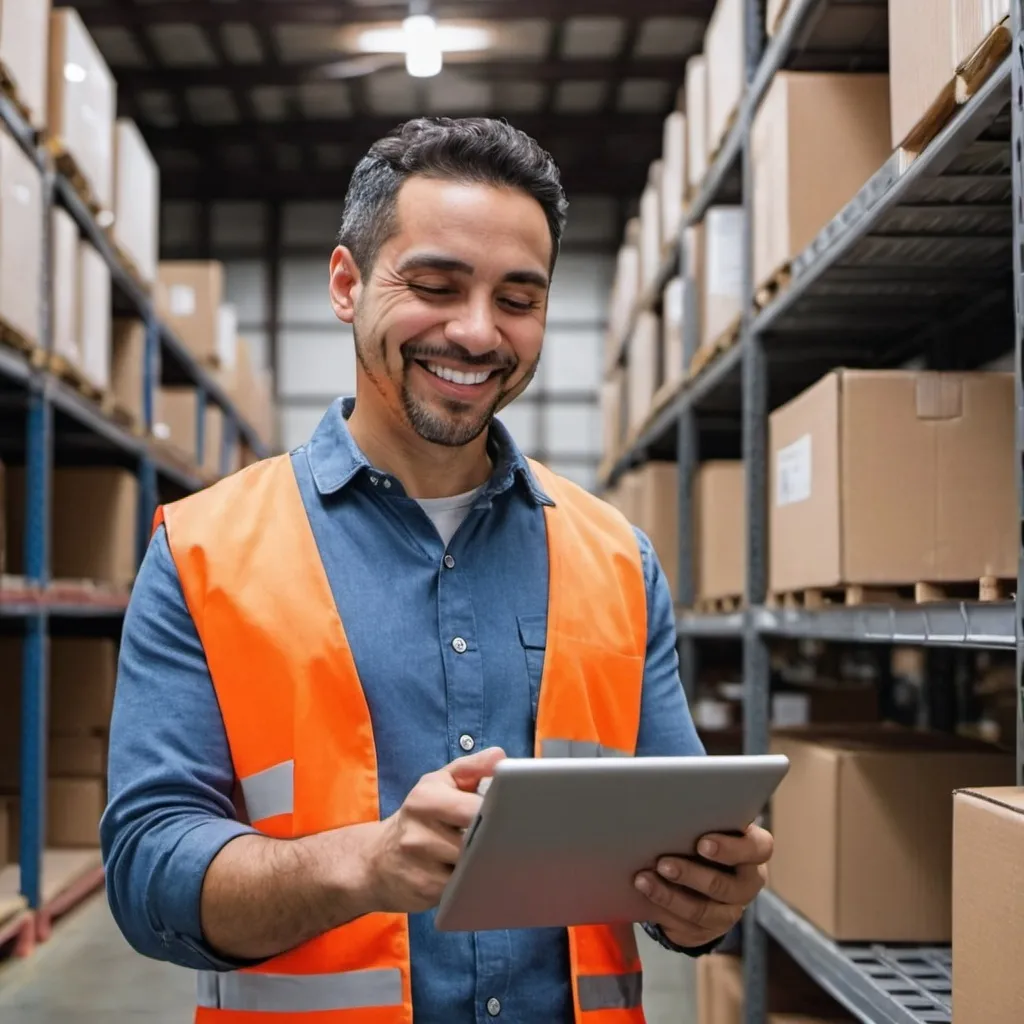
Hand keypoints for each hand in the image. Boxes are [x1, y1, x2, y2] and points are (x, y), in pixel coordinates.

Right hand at [363, 747, 505, 913]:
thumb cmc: (418, 816)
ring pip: (472, 867)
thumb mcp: (438, 783)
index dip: (499, 813)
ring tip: (484, 855)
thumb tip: (500, 756)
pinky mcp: (424, 893)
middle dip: (494, 841)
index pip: (475, 808)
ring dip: (484, 863)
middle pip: (476, 842)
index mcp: (426, 799)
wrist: (375, 861)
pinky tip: (468, 875)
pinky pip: (463, 888)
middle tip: (508, 838)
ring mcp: (419, 867)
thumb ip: (471, 768)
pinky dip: (471, 882)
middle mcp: (418, 833)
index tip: (514, 815)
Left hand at [634, 824, 773, 948]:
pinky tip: (645, 891)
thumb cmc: (698, 836)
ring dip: (670, 895)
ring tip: (644, 879)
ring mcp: (730, 910)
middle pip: (728, 886)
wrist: (695, 875)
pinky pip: (687, 925)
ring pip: (704, 910)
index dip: (732, 848)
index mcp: (753, 850)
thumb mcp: (704, 824)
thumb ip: (699, 817)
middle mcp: (747, 883)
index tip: (702, 843)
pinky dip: (662, 906)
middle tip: (663, 862)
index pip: (759, 848)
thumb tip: (666, 803)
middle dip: (691, 875)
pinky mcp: (709, 929)